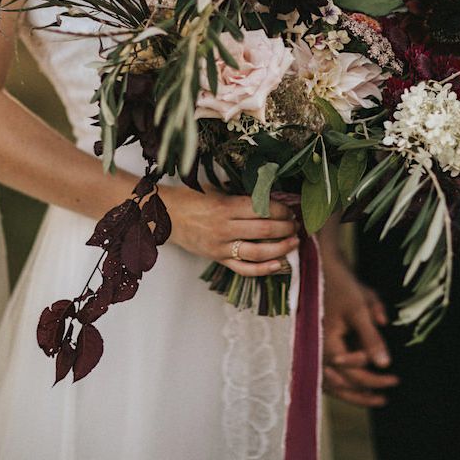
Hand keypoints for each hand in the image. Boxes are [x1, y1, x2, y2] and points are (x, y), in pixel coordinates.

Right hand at [160, 186, 298, 276]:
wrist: (164, 216)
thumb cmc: (189, 198)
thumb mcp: (213, 190)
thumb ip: (238, 195)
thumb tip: (268, 195)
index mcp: (224, 206)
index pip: (261, 208)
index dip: (280, 210)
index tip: (290, 209)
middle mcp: (224, 228)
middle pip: (263, 229)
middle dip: (285, 227)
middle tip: (296, 224)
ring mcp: (220, 246)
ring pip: (257, 252)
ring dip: (280, 247)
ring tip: (294, 242)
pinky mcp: (217, 259)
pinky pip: (244, 268)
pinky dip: (263, 269)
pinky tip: (279, 264)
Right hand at [321, 249, 398, 406]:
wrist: (322, 266)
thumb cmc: (342, 285)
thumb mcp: (360, 309)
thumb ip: (371, 338)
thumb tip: (385, 364)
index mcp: (326, 343)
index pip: (352, 372)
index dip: (374, 379)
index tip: (395, 379)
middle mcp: (316, 349)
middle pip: (339, 383)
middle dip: (364, 391)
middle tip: (386, 397)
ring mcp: (314, 346)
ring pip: (330, 381)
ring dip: (351, 392)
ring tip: (373, 398)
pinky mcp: (316, 342)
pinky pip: (326, 370)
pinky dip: (341, 381)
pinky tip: (355, 384)